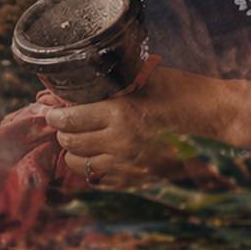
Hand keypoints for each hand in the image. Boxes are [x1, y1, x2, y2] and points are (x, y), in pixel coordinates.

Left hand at [45, 67, 244, 187]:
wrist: (201, 111)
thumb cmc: (169, 86)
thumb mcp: (135, 74)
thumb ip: (102, 78)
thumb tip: (67, 78)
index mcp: (119, 114)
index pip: (70, 120)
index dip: (54, 115)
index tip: (48, 110)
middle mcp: (121, 142)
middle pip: (70, 143)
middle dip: (61, 131)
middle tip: (61, 121)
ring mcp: (128, 162)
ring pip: (80, 163)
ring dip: (72, 150)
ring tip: (75, 136)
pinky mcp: (135, 174)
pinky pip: (99, 177)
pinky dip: (89, 165)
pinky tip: (92, 152)